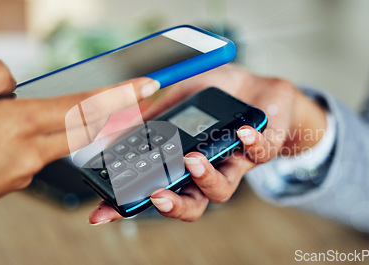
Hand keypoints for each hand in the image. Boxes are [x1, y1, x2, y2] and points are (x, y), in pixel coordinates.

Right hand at [0, 60, 157, 242]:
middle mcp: (31, 153)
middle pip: (88, 128)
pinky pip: (36, 152)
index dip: (121, 95)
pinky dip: (38, 136)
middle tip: (145, 100)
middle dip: (120, 113)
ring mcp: (25, 173)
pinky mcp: (14, 183)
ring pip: (60, 139)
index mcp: (20, 126)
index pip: (84, 107)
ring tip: (67, 110)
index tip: (149, 86)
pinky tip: (7, 131)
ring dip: (75, 123)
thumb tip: (15, 84)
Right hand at [88, 64, 326, 223]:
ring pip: (223, 190)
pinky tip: (241, 130)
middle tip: (157, 197)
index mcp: (186, 165)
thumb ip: (154, 114)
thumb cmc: (217, 98)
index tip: (102, 214)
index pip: (156, 191)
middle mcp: (210, 171)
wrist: (257, 87)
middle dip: (173, 206)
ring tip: (193, 159)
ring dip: (207, 178)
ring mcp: (237, 163)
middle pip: (191, 205)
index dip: (130, 207)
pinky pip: (261, 153)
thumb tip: (116, 125)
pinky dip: (251, 143)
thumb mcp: (179, 99)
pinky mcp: (266, 147)